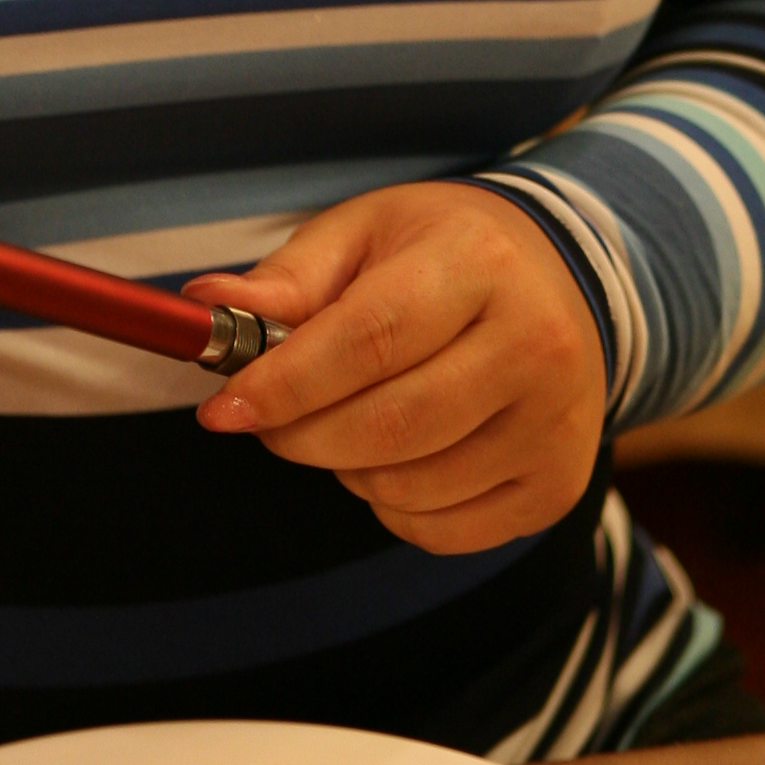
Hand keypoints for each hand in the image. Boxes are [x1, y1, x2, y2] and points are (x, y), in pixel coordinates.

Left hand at [188, 183, 605, 549]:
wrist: (561, 280)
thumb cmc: (441, 252)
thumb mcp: (365, 233)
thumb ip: (287, 278)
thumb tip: (203, 307)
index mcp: (478, 263)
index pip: (370, 339)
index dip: (286, 383)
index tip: (223, 408)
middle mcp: (534, 344)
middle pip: (389, 426)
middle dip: (301, 435)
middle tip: (266, 419)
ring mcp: (555, 424)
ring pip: (409, 486)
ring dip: (345, 468)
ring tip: (346, 420)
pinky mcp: (558, 484)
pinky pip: (442, 531)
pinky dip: (392, 506)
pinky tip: (396, 455)